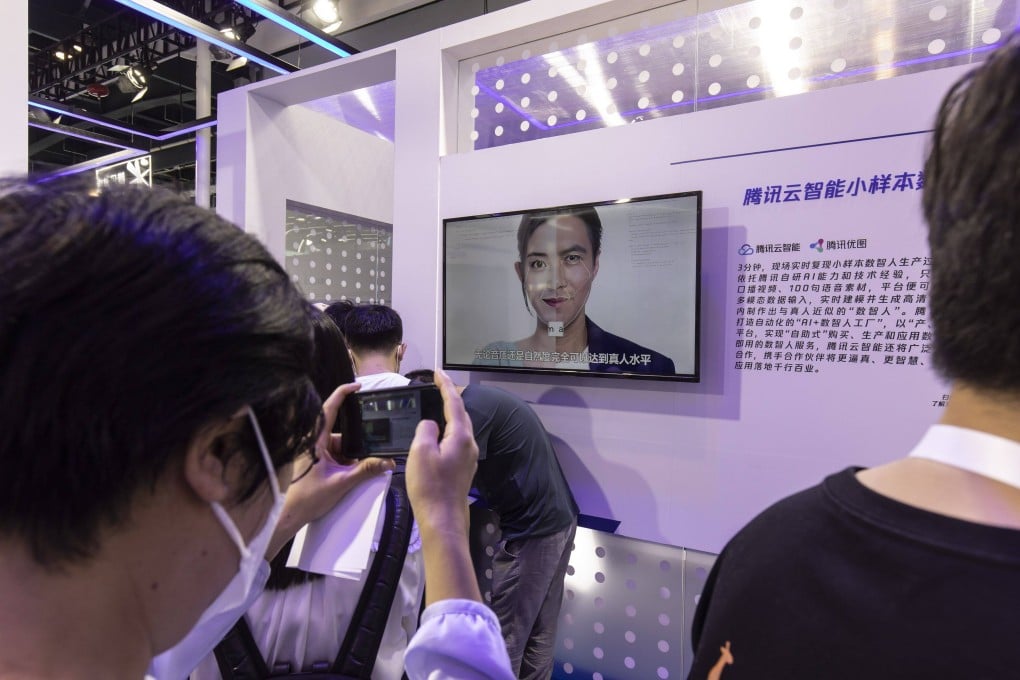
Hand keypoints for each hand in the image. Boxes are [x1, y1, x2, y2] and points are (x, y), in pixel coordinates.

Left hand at [268, 382, 394, 557]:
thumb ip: (365, 470)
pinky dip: (346, 463)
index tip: (357, 386)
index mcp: (316, 440)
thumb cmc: (306, 498)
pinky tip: (349, 475)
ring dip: (351, 457)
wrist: (288, 516)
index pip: (329, 408)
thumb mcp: (341, 483)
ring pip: (340, 446)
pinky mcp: (316, 462)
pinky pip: (336, 456)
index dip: (342, 393)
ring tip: (352, 473)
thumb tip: (387, 461)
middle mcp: (314, 442)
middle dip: (356, 443)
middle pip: (342, 432)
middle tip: (365, 454)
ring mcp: (315, 452)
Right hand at [404, 369, 480, 604]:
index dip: (445, 385)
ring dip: (449, 415)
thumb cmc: (430, 486)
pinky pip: (456, 442)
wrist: (442, 520)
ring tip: (435, 406)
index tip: (437, 372)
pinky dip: (447, 431)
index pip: (454, 402)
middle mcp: (469, 444)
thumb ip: (426, 431)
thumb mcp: (420, 452)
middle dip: (449, 398)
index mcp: (461, 436)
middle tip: (436, 386)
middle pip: (461, 414)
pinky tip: (437, 435)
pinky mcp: (463, 470)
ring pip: (459, 429)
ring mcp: (468, 458)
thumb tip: (431, 425)